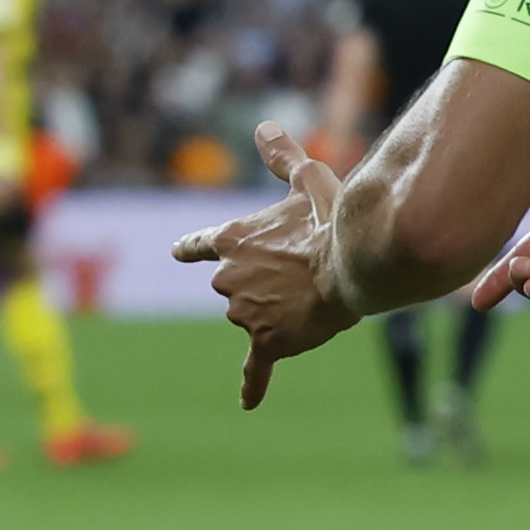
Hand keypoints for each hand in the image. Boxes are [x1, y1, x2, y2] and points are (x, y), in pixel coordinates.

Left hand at [168, 120, 359, 409]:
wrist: (350, 265)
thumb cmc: (331, 219)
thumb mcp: (306, 179)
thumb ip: (281, 157)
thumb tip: (265, 127)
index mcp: (232, 240)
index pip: (200, 245)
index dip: (192, 248)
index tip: (179, 251)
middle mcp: (227, 279)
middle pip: (238, 287)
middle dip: (265, 283)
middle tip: (303, 270)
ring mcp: (243, 313)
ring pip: (255, 317)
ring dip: (279, 310)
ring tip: (313, 294)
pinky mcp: (266, 341)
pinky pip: (256, 366)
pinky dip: (253, 384)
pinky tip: (247, 403)